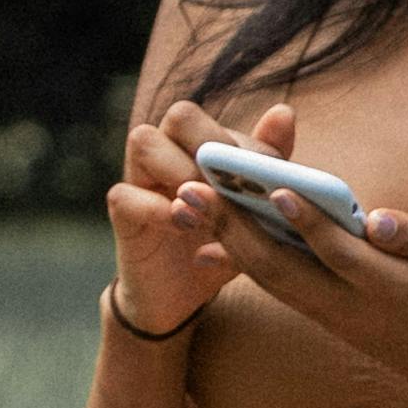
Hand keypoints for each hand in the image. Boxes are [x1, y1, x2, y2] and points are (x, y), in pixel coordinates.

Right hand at [101, 99, 287, 340]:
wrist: (183, 295)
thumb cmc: (222, 243)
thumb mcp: (252, 209)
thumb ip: (263, 164)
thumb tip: (284, 113)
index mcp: (201, 145)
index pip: (220, 122)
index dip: (246, 147)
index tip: (269, 179)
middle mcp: (168, 151)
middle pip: (180, 115)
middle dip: (210, 144)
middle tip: (230, 184)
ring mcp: (139, 178)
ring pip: (144, 139)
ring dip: (180, 170)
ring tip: (203, 206)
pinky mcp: (122, 211)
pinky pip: (125, 194)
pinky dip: (158, 209)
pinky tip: (184, 227)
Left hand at [205, 158, 407, 407]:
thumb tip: (375, 218)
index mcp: (390, 290)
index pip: (341, 255)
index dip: (308, 223)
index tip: (277, 189)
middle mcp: (350, 308)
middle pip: (283, 269)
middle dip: (236, 228)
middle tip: (198, 188)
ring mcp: (332, 317)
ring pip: (269, 279)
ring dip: (227, 241)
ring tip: (192, 200)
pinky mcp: (325, 318)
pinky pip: (276, 288)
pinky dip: (241, 261)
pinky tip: (212, 237)